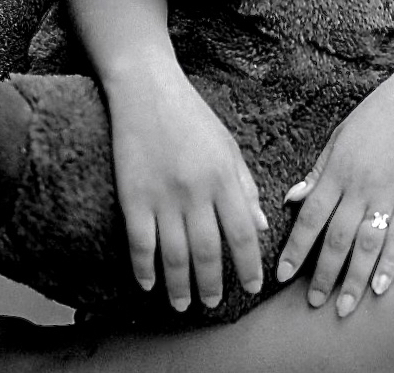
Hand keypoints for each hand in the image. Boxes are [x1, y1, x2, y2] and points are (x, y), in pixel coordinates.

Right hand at [106, 66, 267, 310]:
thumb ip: (244, 185)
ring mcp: (163, 195)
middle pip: (209, 251)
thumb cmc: (191, 115)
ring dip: (180, 285)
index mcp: (223, 176)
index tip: (252, 287)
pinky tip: (148, 285)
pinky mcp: (133, 196)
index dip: (249, 265)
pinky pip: (140, 243)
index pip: (243, 232)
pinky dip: (144, 268)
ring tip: (184, 305)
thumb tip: (260, 226)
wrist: (147, 89)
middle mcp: (196, 190)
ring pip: (174, 255)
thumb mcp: (227, 145)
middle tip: (213, 304)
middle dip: (213, 284)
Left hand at [275, 65, 393, 316]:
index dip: (295, 249)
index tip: (281, 276)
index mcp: (338, 169)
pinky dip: (389, 264)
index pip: (309, 217)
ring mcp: (389, 192)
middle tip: (312, 303)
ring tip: (342, 307)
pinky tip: (381, 288)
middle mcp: (359, 185)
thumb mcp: (341, 134)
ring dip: (352, 280)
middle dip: (321, 274)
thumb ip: (318, 170)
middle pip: (335, 239)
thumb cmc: (379, 112)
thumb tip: (292, 198)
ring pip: (366, 245)